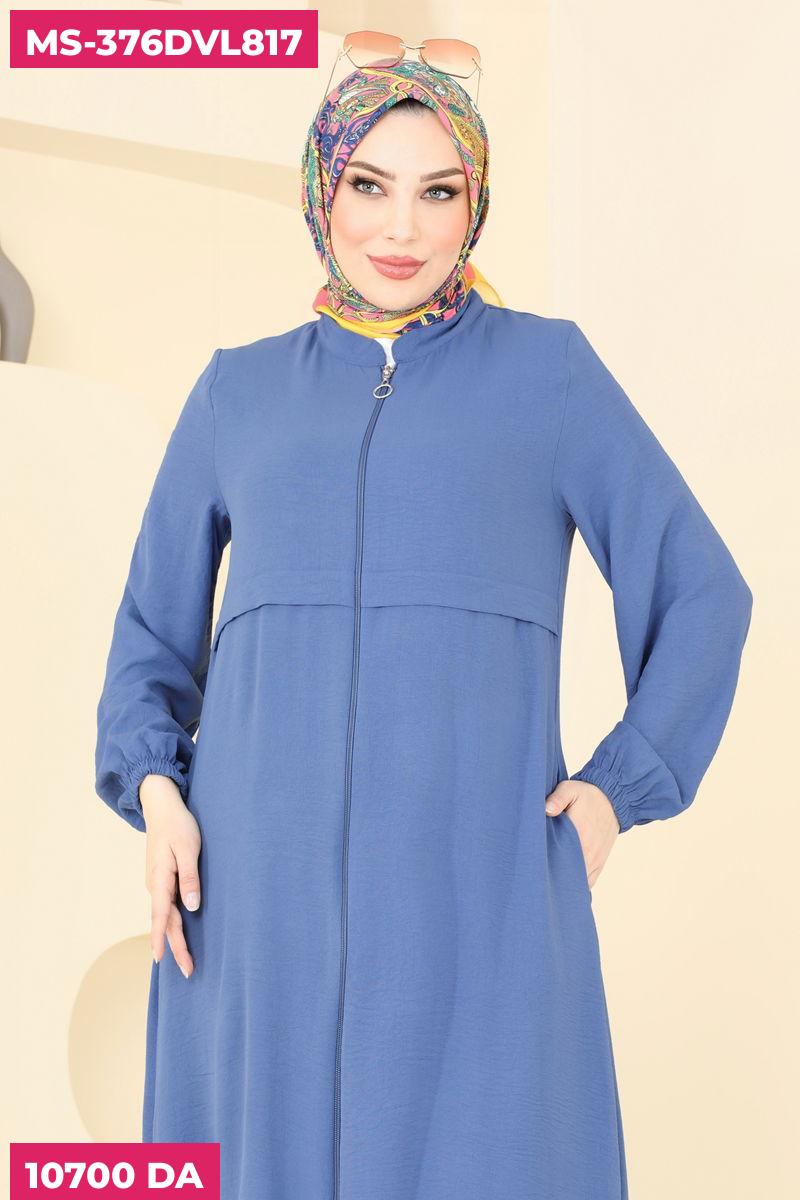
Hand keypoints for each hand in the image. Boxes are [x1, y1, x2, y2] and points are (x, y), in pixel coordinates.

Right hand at [140, 774, 201, 977]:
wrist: (161, 806)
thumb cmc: (178, 825)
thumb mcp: (188, 848)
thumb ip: (190, 877)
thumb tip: (192, 907)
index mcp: (160, 879)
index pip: (160, 916)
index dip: (161, 939)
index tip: (162, 962)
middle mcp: (155, 885)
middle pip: (164, 922)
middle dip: (175, 947)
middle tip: (188, 971)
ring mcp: (157, 883)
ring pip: (164, 916)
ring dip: (173, 937)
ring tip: (184, 960)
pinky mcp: (162, 878)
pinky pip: (165, 907)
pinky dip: (170, 923)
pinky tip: (177, 933)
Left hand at [544, 779, 620, 888]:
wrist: (613, 800)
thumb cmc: (587, 795)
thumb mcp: (570, 789)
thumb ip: (557, 798)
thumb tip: (546, 810)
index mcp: (578, 833)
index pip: (558, 856)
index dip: (544, 864)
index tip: (531, 864)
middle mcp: (588, 851)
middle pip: (566, 873)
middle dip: (551, 876)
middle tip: (534, 875)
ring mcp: (594, 860)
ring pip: (577, 881)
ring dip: (563, 882)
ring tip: (546, 882)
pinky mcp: (599, 863)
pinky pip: (588, 883)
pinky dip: (576, 886)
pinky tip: (563, 886)